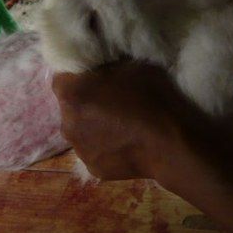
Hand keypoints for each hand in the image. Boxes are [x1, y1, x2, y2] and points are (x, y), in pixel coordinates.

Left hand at [52, 62, 208, 180]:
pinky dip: (103, 146)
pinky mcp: (92, 167)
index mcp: (71, 93)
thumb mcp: (129, 65)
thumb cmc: (152, 98)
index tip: (94, 76)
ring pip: (79, 130)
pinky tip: (123, 143)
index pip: (61, 77)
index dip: (77, 75)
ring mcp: (78, 149)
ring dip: (91, 125)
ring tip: (118, 124)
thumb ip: (104, 65)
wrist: (171, 143)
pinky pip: (93, 150)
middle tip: (109, 100)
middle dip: (83, 101)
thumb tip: (96, 66)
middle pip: (69, 106)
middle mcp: (66, 122)